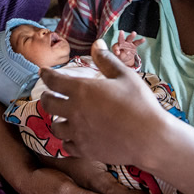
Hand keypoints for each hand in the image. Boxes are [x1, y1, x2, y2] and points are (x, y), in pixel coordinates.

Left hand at [40, 39, 167, 166]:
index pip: (53, 80)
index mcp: (82, 90)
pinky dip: (68, 140)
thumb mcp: (125, 76)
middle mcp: (74, 111)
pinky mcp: (85, 150)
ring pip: (55, 127)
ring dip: (57, 121)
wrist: (150, 138)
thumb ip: (107, 60)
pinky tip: (74, 137)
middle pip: (48, 103)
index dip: (46, 74)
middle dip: (46, 97)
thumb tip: (97, 43)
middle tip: (50, 95)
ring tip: (63, 118)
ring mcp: (78, 133)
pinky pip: (67, 146)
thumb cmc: (140, 103)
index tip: (43, 72)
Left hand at [110, 30, 143, 67]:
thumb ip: (117, 54)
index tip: (117, 53)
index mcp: (117, 46)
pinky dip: (140, 41)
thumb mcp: (117, 56)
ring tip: (134, 33)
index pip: (115, 47)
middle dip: (121, 36)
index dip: (116, 49)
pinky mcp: (134, 45)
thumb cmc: (120, 55)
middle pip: (121, 39)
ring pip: (129, 39)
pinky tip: (143, 39)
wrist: (126, 57)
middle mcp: (122, 43)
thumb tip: (117, 53)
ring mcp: (128, 43)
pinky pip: (137, 42)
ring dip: (131, 36)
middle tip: (121, 32)